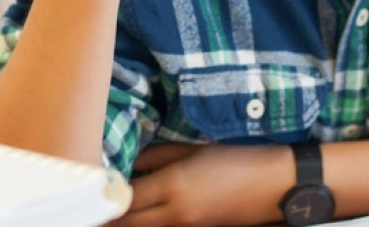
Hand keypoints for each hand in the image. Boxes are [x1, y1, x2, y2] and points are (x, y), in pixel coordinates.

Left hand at [109, 143, 292, 226]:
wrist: (275, 184)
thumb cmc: (238, 157)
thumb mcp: (195, 148)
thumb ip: (158, 156)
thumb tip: (129, 163)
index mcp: (173, 186)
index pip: (125, 198)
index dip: (106, 195)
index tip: (92, 185)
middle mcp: (176, 213)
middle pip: (128, 223)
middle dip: (110, 215)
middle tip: (94, 203)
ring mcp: (186, 226)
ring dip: (128, 219)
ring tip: (116, 207)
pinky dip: (148, 221)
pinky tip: (143, 211)